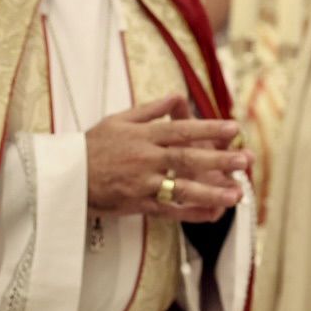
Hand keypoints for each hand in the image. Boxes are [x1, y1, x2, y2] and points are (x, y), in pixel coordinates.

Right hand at [84, 94, 251, 222]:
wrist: (65, 177)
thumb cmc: (93, 145)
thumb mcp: (120, 119)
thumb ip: (152, 109)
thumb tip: (179, 96)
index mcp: (143, 136)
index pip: (181, 130)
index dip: (208, 129)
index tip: (233, 128)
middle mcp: (145, 159)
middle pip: (186, 159)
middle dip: (218, 160)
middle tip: (245, 160)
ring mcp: (142, 184)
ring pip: (180, 188)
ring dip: (211, 192)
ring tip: (237, 194)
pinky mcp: (137, 205)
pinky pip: (168, 211)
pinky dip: (191, 213)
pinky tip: (214, 213)